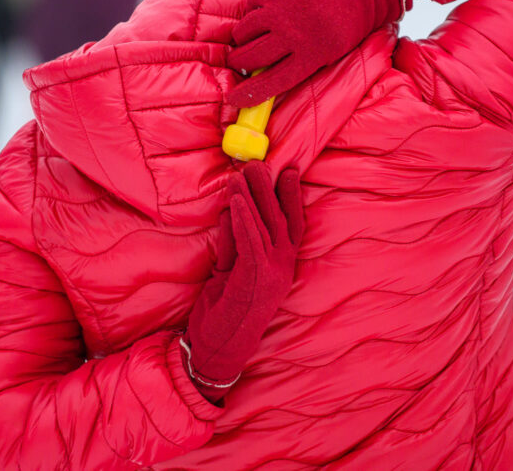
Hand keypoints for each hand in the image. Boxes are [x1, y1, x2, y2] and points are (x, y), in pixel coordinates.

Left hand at [183, 161, 303, 402]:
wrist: (218, 348)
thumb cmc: (224, 311)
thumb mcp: (229, 268)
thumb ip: (233, 241)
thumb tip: (232, 210)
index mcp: (282, 266)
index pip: (293, 225)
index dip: (292, 197)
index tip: (289, 171)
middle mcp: (283, 268)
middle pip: (281, 219)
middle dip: (271, 189)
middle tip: (259, 164)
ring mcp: (273, 274)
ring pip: (266, 226)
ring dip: (254, 197)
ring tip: (243, 174)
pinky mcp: (255, 279)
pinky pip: (251, 241)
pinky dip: (244, 218)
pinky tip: (236, 201)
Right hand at [225, 0, 411, 107]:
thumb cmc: (349, 22)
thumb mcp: (333, 53)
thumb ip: (304, 64)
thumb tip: (269, 74)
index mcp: (311, 56)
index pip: (271, 83)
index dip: (248, 94)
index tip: (233, 98)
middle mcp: (292, 35)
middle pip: (250, 58)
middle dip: (239, 63)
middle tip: (240, 61)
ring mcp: (281, 10)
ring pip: (243, 32)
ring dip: (242, 38)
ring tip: (248, 38)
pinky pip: (249, 5)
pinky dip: (251, 11)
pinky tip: (261, 13)